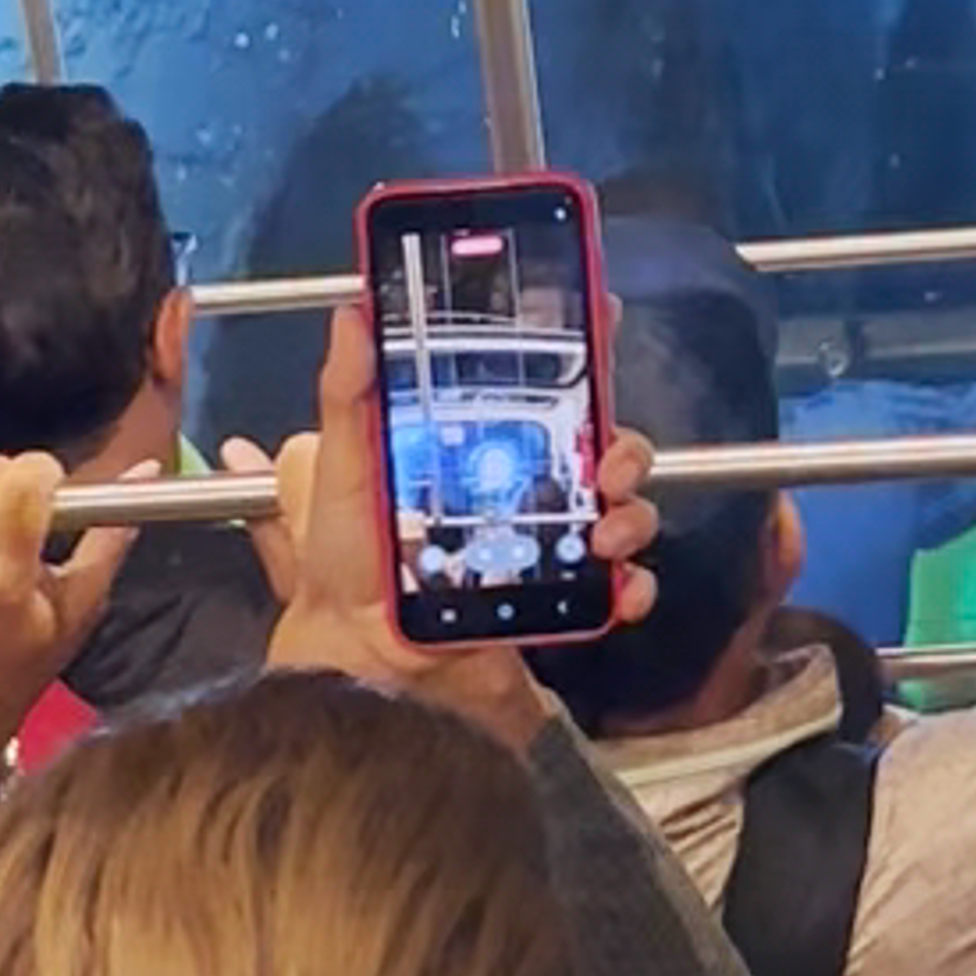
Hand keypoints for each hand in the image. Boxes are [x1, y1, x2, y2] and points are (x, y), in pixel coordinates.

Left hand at [235, 289, 659, 734]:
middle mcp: (525, 488)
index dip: (587, 347)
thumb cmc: (346, 568)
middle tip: (608, 462)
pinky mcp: (563, 600)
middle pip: (606, 445)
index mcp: (482, 447)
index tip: (606, 318)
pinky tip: (620, 586)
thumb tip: (352, 316)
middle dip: (625, 446)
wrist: (361, 660)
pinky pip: (621, 586)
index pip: (547, 384)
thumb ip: (348, 393)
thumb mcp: (341, 468)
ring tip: (605, 533)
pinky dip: (634, 586)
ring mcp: (549, 544)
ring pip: (624, 510)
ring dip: (633, 515)